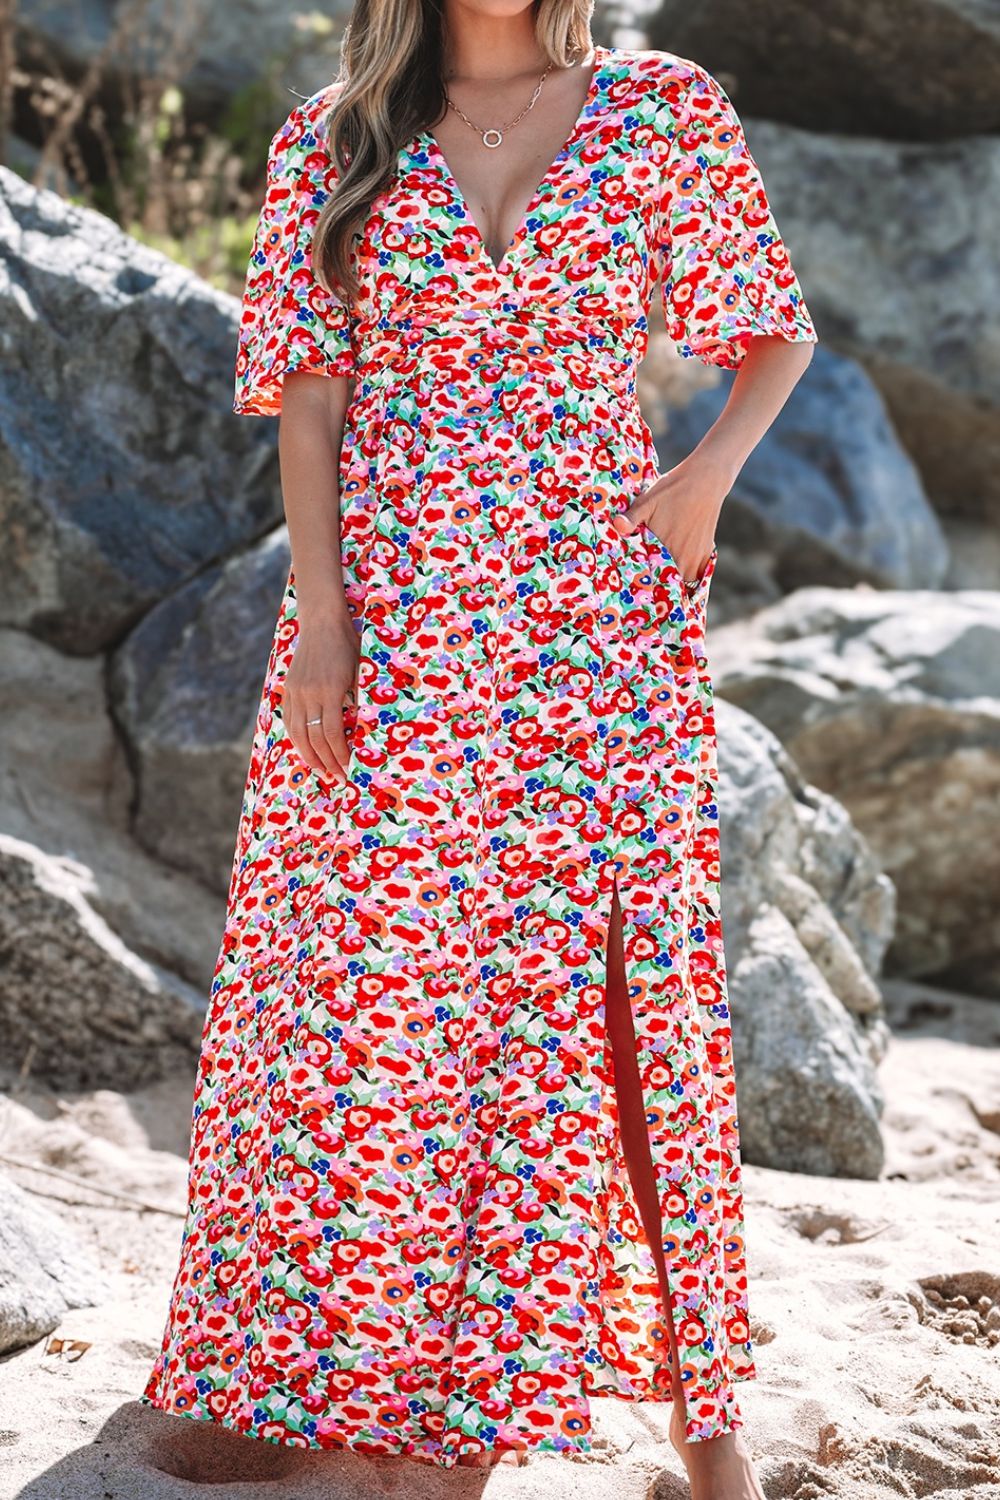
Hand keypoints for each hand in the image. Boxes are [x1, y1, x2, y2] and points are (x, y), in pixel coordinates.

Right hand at [279, 610, 360, 785]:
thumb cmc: (348, 645)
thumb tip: (360, 729)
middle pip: (314, 737)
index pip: (333, 733)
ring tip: (321, 769)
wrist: (322, 622)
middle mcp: (309, 693)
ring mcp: (296, 691)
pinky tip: (305, 748)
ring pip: (298, 732)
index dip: (340, 754)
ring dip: (310, 754)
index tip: (349, 767)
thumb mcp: (359, 672)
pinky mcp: (288, 688)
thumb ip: (357, 699)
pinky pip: (289, 719)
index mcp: (330, 690)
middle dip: (327, 761)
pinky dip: (296, 737)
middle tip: (338, 776)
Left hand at [610, 448, 735, 583]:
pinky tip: (680, 575)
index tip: (636, 594)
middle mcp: (683, 558)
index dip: (644, 588)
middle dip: (658, 589)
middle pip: (670, 585)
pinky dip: (689, 577)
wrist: (705, 480)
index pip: (653, 580)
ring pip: (684, 582)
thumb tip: (616, 526)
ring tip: (662, 587)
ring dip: (675, 584)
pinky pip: (698, 575)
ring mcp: (697, 557)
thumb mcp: (648, 501)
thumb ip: (631, 518)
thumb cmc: (673, 490)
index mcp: (666, 549)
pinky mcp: (707, 552)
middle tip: (647, 593)